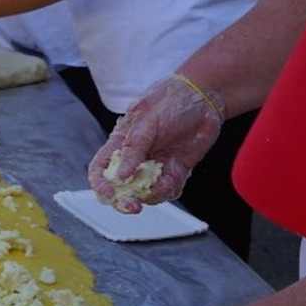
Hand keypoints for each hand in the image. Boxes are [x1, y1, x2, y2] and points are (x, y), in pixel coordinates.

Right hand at [88, 75, 223, 211]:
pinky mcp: (174, 170)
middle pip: (120, 188)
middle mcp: (136, 157)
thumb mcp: (147, 120)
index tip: (110, 194)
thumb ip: (134, 148)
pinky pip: (167, 191)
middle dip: (123, 201)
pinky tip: (174, 177)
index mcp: (121, 143)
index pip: (100, 169)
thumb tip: (120, 175)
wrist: (204, 98)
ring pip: (145, 194)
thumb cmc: (171, 100)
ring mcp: (155, 166)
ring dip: (152, 195)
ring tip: (164, 182)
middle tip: (133, 207)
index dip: (100, 185)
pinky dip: (169, 190)